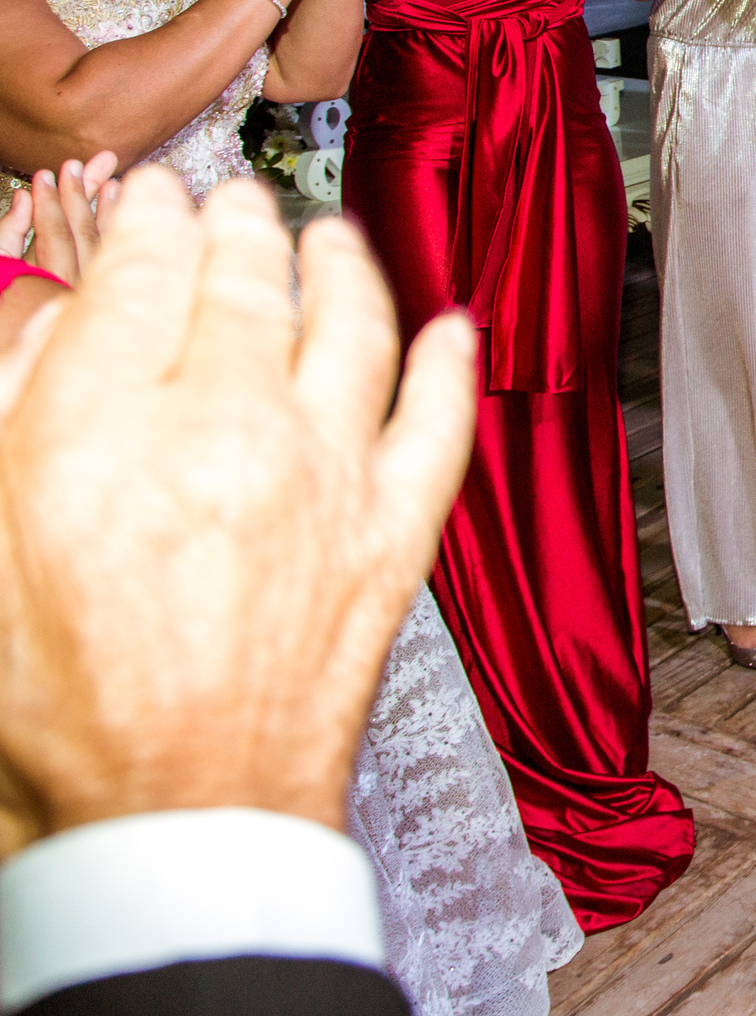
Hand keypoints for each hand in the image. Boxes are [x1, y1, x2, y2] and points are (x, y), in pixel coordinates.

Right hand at [0, 171, 477, 848]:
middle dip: (239, 225)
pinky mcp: (396, 532)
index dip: (150, 221)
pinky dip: (449, 364)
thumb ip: (24, 410)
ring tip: (330, 238)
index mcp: (109, 432)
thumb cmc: (64, 706)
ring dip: (344, 265)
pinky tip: (453, 330)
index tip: (156, 199)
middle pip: (247, 283)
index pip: (143, 275)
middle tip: (234, 201)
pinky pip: (440, 421)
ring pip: (353, 324)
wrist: (173, 817)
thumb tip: (60, 315)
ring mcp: (329, 477)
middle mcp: (231, 431)